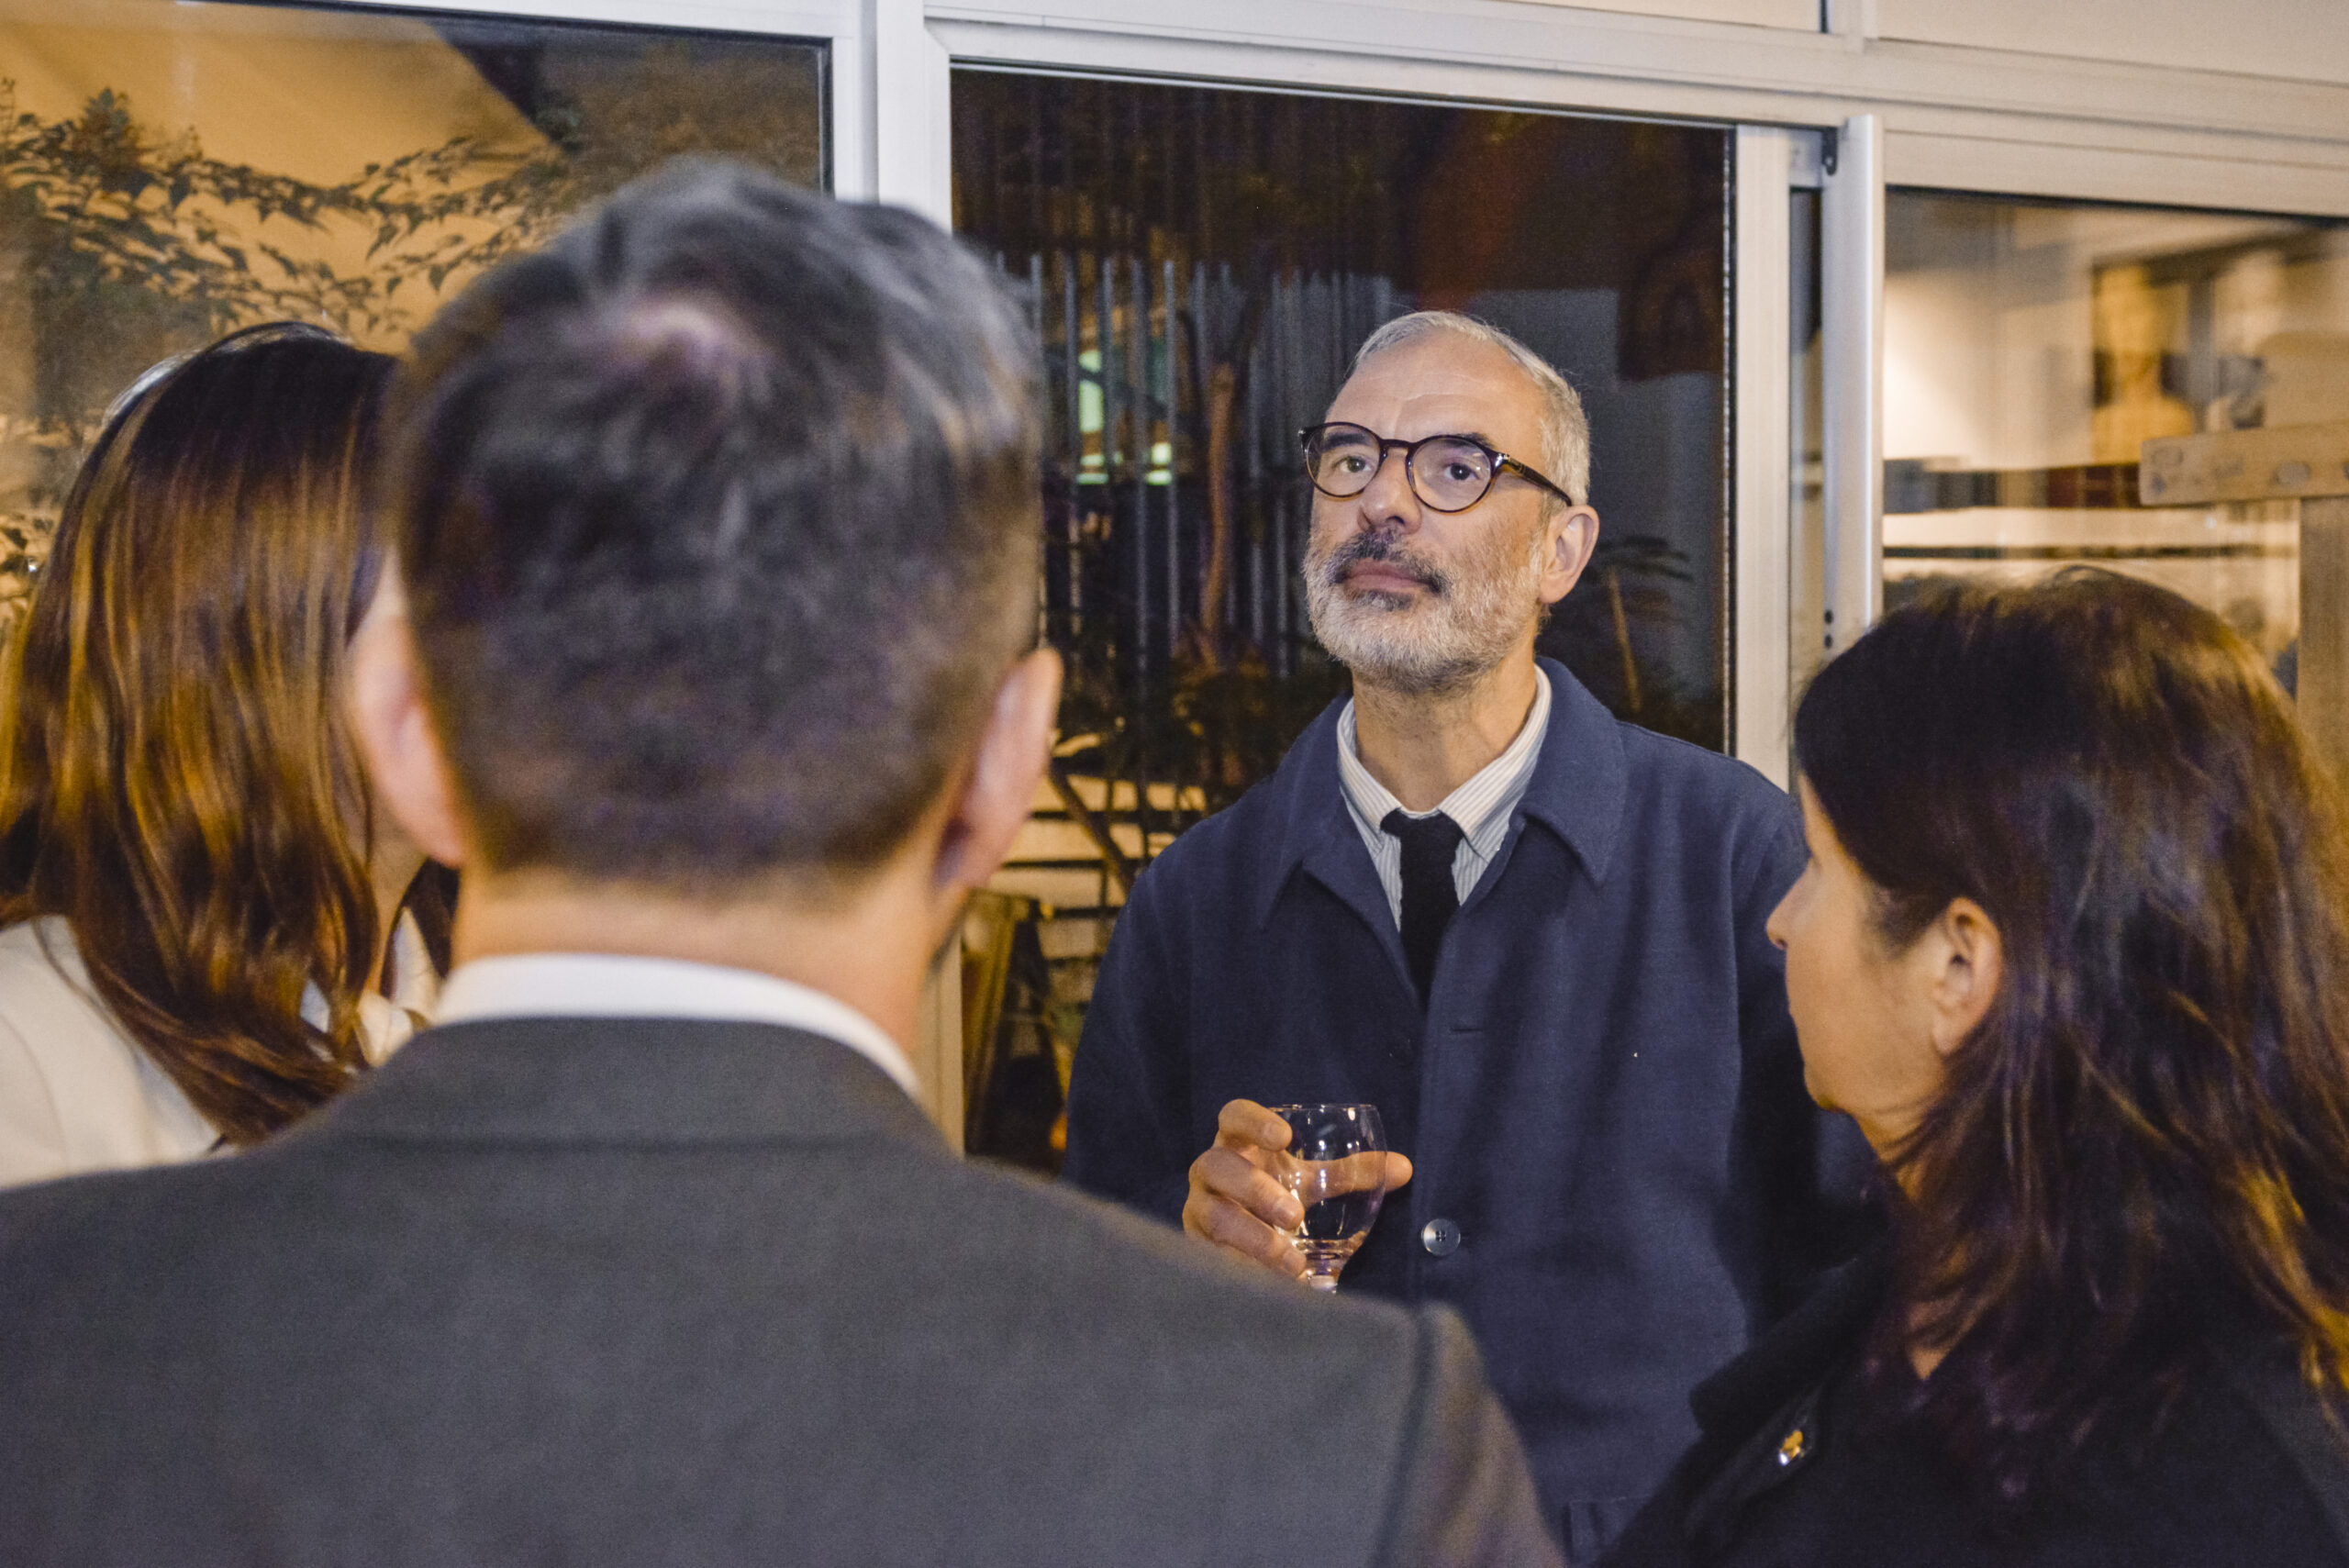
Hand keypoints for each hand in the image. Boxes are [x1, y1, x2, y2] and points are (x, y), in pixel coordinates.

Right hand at [1182, 1099, 1413, 1281]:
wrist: (1242, 1243)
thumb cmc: (1276, 1199)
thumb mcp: (1310, 1183)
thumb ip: (1350, 1174)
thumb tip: (1405, 1168)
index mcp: (1238, 1145)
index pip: (1232, 1117)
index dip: (1252, 1121)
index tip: (1285, 1138)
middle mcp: (1210, 1172)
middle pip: (1216, 1164)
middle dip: (1255, 1188)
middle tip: (1294, 1215)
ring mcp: (1199, 1210)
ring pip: (1213, 1215)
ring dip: (1252, 1237)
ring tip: (1291, 1262)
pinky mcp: (1195, 1249)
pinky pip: (1210, 1257)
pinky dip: (1241, 1269)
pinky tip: (1269, 1284)